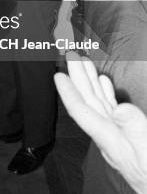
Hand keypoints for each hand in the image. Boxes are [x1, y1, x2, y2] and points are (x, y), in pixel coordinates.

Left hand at [55, 52, 146, 193]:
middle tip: (71, 55)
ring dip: (90, 81)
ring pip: (99, 101)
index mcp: (109, 138)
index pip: (82, 111)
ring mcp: (118, 134)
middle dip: (79, 78)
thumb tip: (119, 109)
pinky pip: (112, 108)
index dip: (68, 93)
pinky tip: (103, 82)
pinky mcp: (128, 133)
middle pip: (88, 101)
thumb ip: (135, 129)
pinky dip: (107, 93)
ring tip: (83, 62)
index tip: (57, 75)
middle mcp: (109, 134)